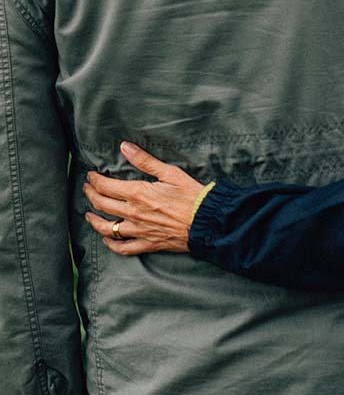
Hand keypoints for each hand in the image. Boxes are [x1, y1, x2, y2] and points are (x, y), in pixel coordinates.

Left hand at [83, 142, 206, 255]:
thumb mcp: (169, 172)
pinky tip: (106, 239)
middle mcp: (133, 214)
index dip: (95, 180)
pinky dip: (111, 244)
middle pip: (102, 205)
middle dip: (91, 194)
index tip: (91, 175)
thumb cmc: (191, 194)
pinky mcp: (146, 244)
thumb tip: (124, 147)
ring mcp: (138, 231)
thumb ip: (145, 160)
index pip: (106, 186)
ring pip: (107, 228)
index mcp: (138, 194)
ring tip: (88, 214)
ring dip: (94, 220)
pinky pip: (122, 248)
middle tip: (87, 188)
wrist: (206, 221)